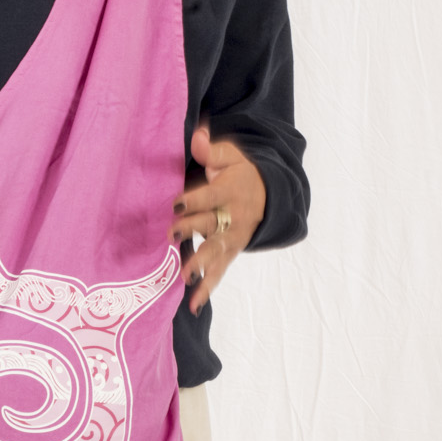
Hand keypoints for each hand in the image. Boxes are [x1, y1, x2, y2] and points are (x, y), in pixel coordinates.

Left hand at [167, 126, 265, 316]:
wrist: (270, 194)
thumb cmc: (241, 172)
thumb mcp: (231, 155)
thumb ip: (212, 150)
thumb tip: (197, 136)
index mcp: (230, 191)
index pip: (211, 196)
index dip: (194, 199)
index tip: (176, 203)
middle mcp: (232, 217)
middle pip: (210, 224)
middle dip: (192, 230)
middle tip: (172, 235)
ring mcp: (232, 238)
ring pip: (216, 253)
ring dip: (201, 264)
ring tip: (186, 277)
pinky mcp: (230, 253)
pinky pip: (219, 272)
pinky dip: (208, 288)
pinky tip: (194, 304)